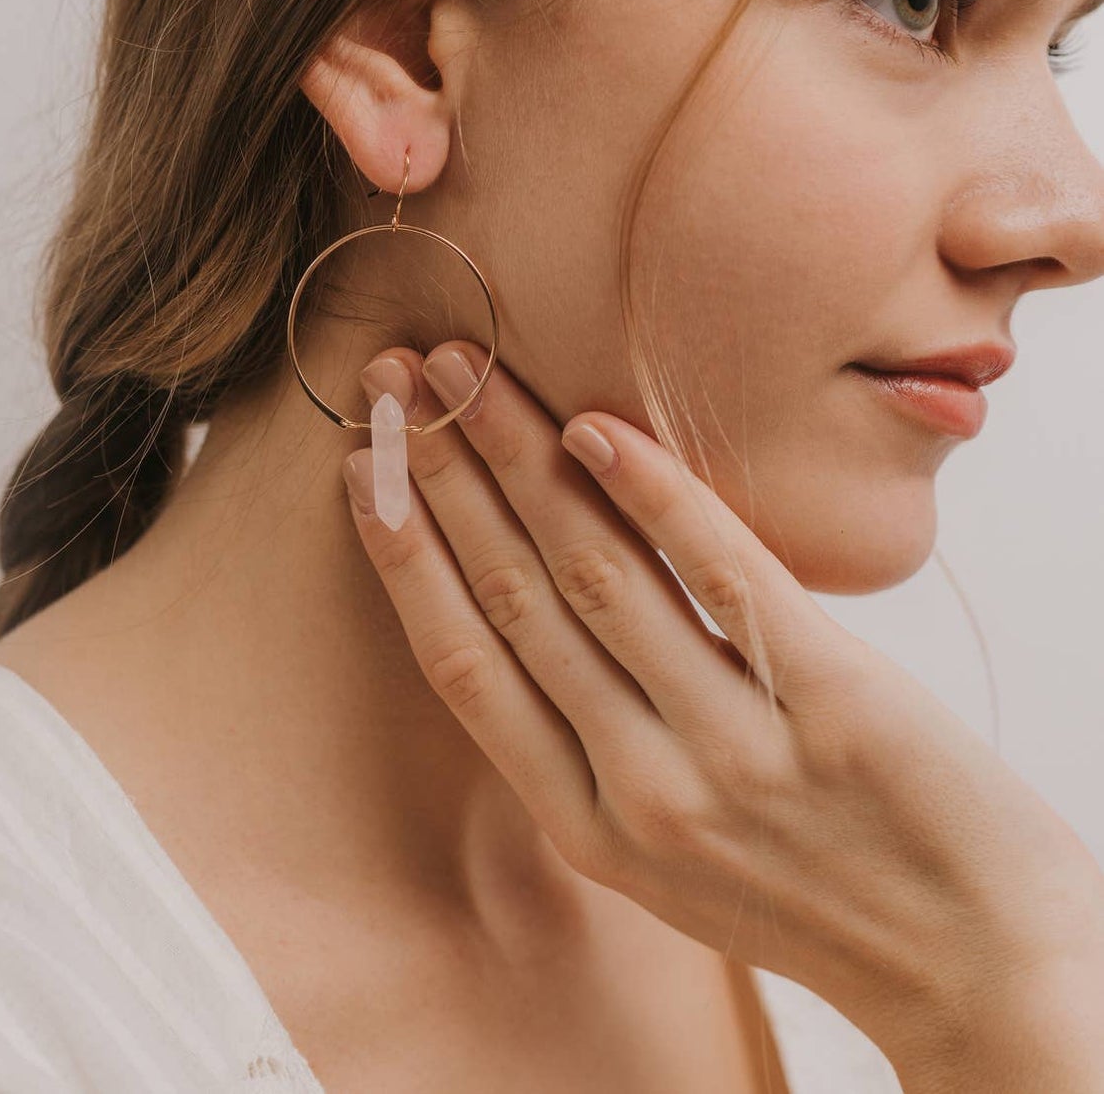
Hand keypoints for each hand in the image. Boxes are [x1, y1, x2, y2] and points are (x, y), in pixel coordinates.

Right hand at [341, 340, 1103, 1075]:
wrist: (978, 968)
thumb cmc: (813, 894)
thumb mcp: (665, 854)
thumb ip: (597, 742)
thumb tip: (538, 600)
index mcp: (585, 826)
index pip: (462, 663)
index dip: (402, 554)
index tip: (360, 467)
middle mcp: (639, 789)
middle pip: (514, 596)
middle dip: (442, 473)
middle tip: (399, 377)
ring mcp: (736, 751)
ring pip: (596, 574)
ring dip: (521, 457)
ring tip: (474, 371)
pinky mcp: (837, 705)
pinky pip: (727, 580)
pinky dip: (656, 496)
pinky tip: (599, 429)